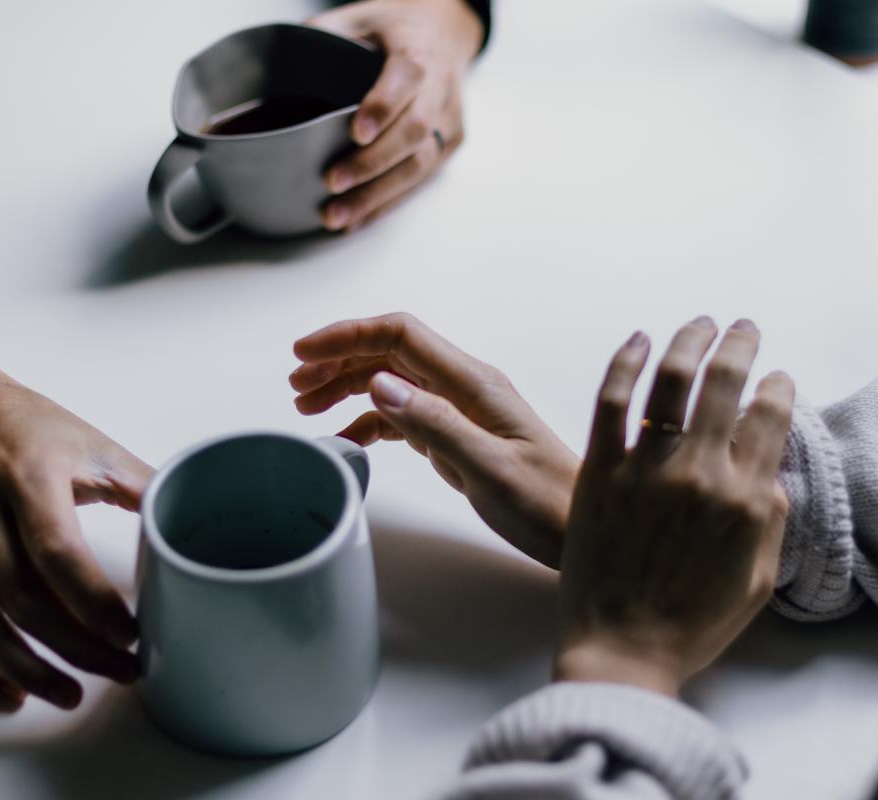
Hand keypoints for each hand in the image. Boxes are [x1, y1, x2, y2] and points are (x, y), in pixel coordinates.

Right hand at [0, 338, 151, 707]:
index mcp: (27, 479)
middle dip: (78, 647)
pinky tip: (11, 689)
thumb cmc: (25, 425)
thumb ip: (141, 483)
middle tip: (125, 670)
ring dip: (26, 668)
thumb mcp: (91, 441)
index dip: (94, 602)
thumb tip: (193, 518)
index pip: (57, 553)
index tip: (133, 633)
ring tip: (72, 694)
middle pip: (23, 599)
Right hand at [291, 313, 576, 567]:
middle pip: (390, 353)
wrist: (581, 531)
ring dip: (349, 387)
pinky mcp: (459, 438)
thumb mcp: (489, 470)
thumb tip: (380, 384)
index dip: (348, 335)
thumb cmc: (546, 504)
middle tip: (296, 386)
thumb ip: (436, 426)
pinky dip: (370, 422)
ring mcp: (462, 412)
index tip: (303, 352)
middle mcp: (466, 388)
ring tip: (309, 408)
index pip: (401, 336)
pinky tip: (348, 440)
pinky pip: (405, 416)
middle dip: (339, 360)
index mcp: (474, 384)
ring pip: (393, 382)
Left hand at [306, 0, 483, 230]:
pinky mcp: (450, 143)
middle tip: (332, 182)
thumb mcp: (359, 17)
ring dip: (378, 195)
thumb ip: (324, 36)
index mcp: (417, 50)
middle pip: (414, 131)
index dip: (383, 106)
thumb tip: (274, 66)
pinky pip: (422, 179)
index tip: (355, 133)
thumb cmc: (396, 28)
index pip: (407, 77)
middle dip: (372, 163)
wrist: (445, 30)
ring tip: (339, 215)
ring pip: (420, 164)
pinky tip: (359, 219)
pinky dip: (388, 202)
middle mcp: (440, 87)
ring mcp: (449, 119)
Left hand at [554, 318, 793, 697]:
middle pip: (726, 383)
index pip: (771, 418)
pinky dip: (626, 361)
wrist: (623, 652)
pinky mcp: (599, 471)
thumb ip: (770, 519)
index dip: (778, 388)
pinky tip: (639, 339)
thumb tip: (771, 471)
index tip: (777, 377)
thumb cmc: (692, 625)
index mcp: (746, 500)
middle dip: (740, 345)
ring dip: (691, 340)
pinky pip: (611, 400)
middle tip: (743, 328)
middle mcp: (701, 474)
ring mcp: (646, 468)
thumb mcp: (758, 579)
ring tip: (700, 323)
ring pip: (671, 379)